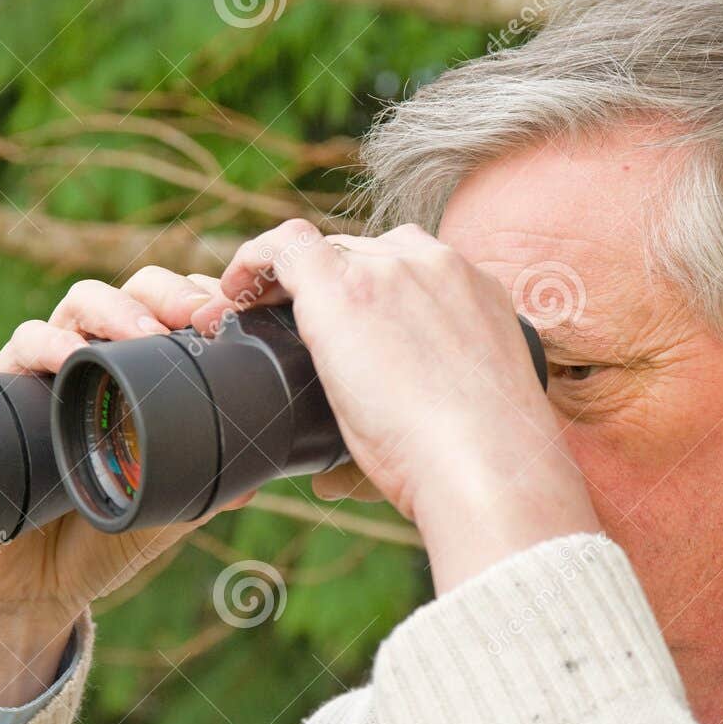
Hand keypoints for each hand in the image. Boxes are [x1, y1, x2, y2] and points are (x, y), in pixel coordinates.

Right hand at [0, 268, 250, 704]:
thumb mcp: (169, 507)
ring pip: (82, 301)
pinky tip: (75, 357)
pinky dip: (49, 342)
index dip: (207, 299)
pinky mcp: (4, 389)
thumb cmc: (102, 536)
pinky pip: (23, 344)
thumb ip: (209, 482)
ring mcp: (52, 368)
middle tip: (203, 317)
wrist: (33, 585)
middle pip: (136, 290)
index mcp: (146, 372)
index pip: (180, 308)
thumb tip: (261, 471)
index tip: (235, 318)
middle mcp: (100, 358)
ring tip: (148, 332)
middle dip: (172, 292)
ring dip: (118, 307)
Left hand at [194, 220, 600, 589]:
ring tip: (258, 311)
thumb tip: (334, 476)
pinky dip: (255, 262)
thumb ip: (420, 406)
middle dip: (330, 285)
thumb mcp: (463, 407)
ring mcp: (391, 270)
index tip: (349, 321)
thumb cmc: (478, 461)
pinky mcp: (345, 288)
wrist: (486, 461)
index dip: (370, 284)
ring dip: (294, 281)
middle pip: (365, 254)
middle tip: (292, 326)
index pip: (411, 264)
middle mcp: (436, 266)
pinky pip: (286, 247)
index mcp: (474, 292)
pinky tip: (235, 292)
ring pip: (327, 252)